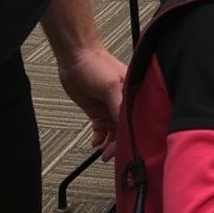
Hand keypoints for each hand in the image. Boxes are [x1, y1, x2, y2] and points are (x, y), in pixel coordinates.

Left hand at [57, 45, 125, 160]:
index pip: (137, 116)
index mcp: (133, 93)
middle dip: (119, 142)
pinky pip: (101, 128)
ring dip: (109, 142)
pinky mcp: (97, 110)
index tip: (130, 146)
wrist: (75, 57)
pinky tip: (95, 142)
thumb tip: (126, 124)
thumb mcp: (111, 86)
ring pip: (113, 130)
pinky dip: (99, 137)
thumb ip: (119, 105)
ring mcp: (110, 106)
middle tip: (111, 155)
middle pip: (125, 126)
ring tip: (103, 152)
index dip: (135, 131)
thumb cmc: (97, 65)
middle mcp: (123, 101)